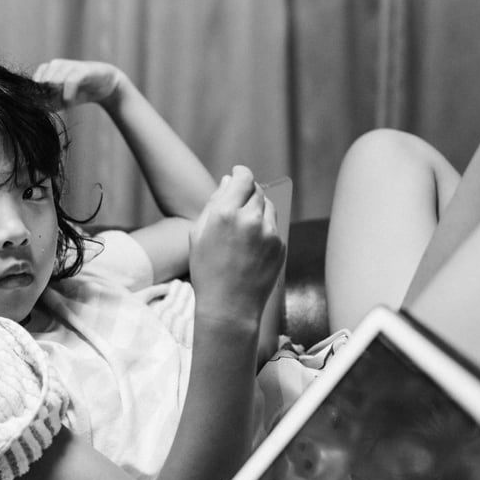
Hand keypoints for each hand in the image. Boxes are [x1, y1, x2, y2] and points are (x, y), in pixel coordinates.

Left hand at [32, 58, 126, 110]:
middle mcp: (56, 64)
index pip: (34, 82)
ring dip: (58, 97)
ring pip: (54, 81)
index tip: (46, 106)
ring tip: (65, 105)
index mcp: (48, 69)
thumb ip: (48, 104)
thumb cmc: (79, 93)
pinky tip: (70, 103)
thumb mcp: (60, 101)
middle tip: (57, 106)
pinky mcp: (82, 69)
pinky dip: (68, 94)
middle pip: (42, 83)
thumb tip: (35, 111)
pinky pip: (70, 81)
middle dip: (48, 98)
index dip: (38, 96)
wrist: (104, 86)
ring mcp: (69, 64)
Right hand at [188, 166, 284, 324]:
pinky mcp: (280, 245)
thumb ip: (213, 203)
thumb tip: (228, 180)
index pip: (243, 178)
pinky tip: (250, 246)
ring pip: (268, 206)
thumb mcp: (198, 234)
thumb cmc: (207, 271)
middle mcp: (249, 219)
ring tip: (243, 226)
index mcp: (225, 213)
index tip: (239, 173)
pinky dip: (264, 228)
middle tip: (239, 201)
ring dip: (258, 208)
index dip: (242, 172)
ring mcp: (269, 233)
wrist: (229, 306)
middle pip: (257, 190)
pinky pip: (274, 226)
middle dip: (248, 191)